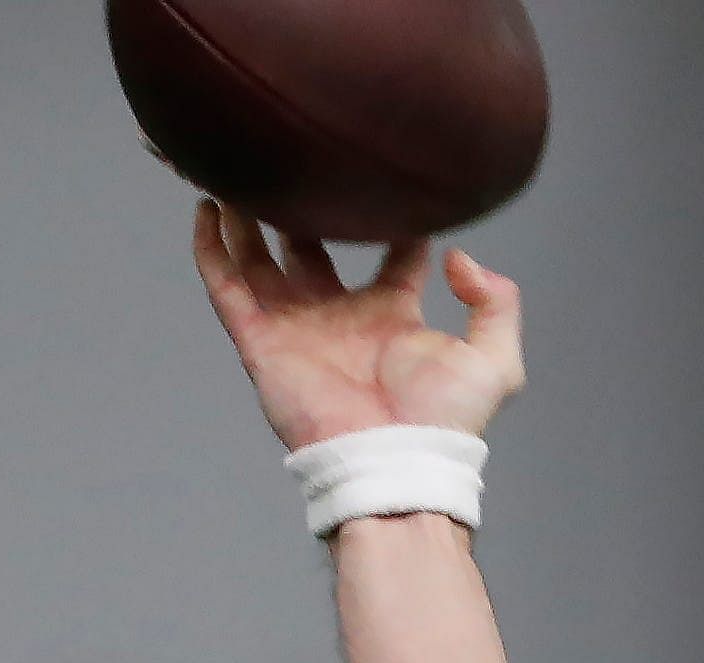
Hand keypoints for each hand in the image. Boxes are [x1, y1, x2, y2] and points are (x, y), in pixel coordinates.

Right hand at [190, 200, 525, 450]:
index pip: (391, 253)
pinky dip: (212, 250)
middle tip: (294, 158)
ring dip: (246, 217)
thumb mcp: (495, 358)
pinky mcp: (261, 344)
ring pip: (259, 259)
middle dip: (300, 207)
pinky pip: (227, 288)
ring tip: (237, 168)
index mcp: (392, 315)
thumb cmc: (445, 423)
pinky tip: (207, 208)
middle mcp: (339, 316)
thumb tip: (457, 257)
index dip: (392, 217)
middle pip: (310, 248)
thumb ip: (496, 302)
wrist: (396, 464)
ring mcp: (296, 329)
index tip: (386, 172)